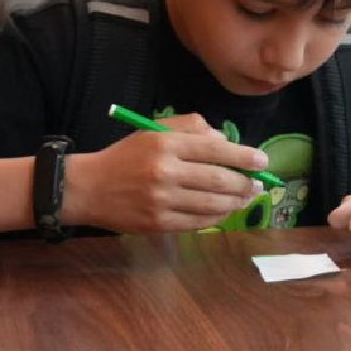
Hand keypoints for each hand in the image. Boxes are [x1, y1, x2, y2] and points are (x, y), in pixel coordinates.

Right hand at [63, 114, 266, 233]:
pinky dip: (217, 217)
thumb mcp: (154, 129)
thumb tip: (224, 141)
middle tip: (258, 184)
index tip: (262, 161)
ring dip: (236, 202)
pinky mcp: (158, 223)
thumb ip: (191, 127)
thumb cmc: (126, 156)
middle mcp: (165, 172)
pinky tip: (225, 211)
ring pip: (212, 204)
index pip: (215, 149)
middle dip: (245, 183)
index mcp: (165, 143)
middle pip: (219, 179)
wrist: (88, 188)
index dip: (244, 156)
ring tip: (246, 198)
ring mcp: (162, 201)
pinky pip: (198, 222)